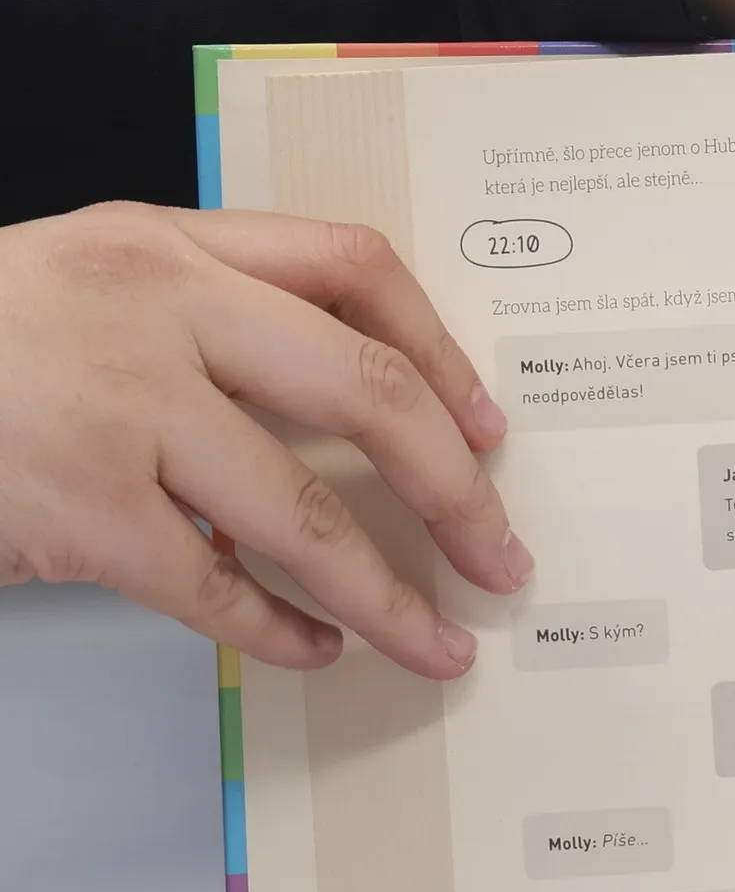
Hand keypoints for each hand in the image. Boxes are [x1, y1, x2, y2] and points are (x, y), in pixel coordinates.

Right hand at [0, 204, 531, 677]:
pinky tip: (317, 650)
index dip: (444, 352)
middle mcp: (158, 309)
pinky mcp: (75, 510)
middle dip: (457, 487)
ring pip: (306, 512)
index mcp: (170, 242)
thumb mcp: (91, 284)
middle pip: (367, 390)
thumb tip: (358, 412)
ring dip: (390, 593)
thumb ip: (212, 315)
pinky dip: (280, 631)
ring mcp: (116, 410)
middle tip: (502, 555)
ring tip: (440, 641)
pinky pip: (216, 589)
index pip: (354, 269)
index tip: (491, 430)